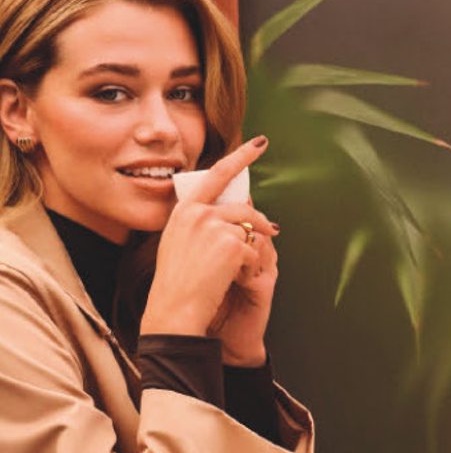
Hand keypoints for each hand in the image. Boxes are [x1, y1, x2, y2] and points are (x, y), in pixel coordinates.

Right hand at [139, 136, 279, 365]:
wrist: (175, 309)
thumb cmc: (178, 283)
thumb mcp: (181, 244)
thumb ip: (201, 224)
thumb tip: (233, 213)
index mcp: (184, 209)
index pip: (216, 174)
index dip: (241, 157)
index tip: (258, 144)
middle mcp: (198, 212)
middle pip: (244, 207)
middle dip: (262, 220)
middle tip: (273, 229)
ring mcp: (214, 226)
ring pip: (251, 230)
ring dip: (254, 250)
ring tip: (240, 269)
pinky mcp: (230, 244)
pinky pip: (254, 251)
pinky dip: (250, 268)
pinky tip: (234, 280)